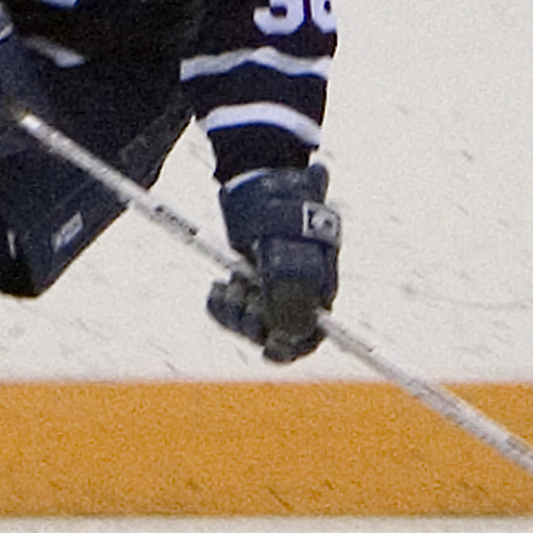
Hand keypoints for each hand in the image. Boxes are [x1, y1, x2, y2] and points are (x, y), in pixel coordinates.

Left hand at [207, 166, 340, 363]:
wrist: (262, 182)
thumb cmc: (282, 218)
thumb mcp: (284, 260)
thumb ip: (289, 301)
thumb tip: (287, 338)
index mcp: (318, 289)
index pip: (309, 334)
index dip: (291, 347)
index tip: (268, 350)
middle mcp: (295, 292)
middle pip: (274, 331)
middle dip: (252, 322)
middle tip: (238, 297)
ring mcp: (270, 287)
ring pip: (249, 320)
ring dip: (234, 310)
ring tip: (225, 285)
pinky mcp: (247, 280)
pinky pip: (232, 307)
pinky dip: (221, 303)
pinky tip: (214, 289)